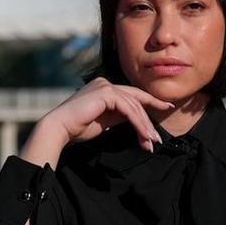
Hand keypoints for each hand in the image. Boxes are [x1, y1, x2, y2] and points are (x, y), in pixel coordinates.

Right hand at [38, 78, 172, 154]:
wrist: (59, 129)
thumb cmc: (78, 127)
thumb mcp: (105, 120)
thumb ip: (120, 115)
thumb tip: (138, 119)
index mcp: (104, 87)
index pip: (132, 95)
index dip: (151, 101)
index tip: (166, 107)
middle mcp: (105, 83)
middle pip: (135, 100)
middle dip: (148, 120)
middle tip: (157, 138)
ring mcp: (105, 86)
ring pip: (134, 105)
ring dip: (144, 126)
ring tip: (151, 142)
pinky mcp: (105, 93)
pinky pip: (128, 109)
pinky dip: (138, 123)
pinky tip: (143, 135)